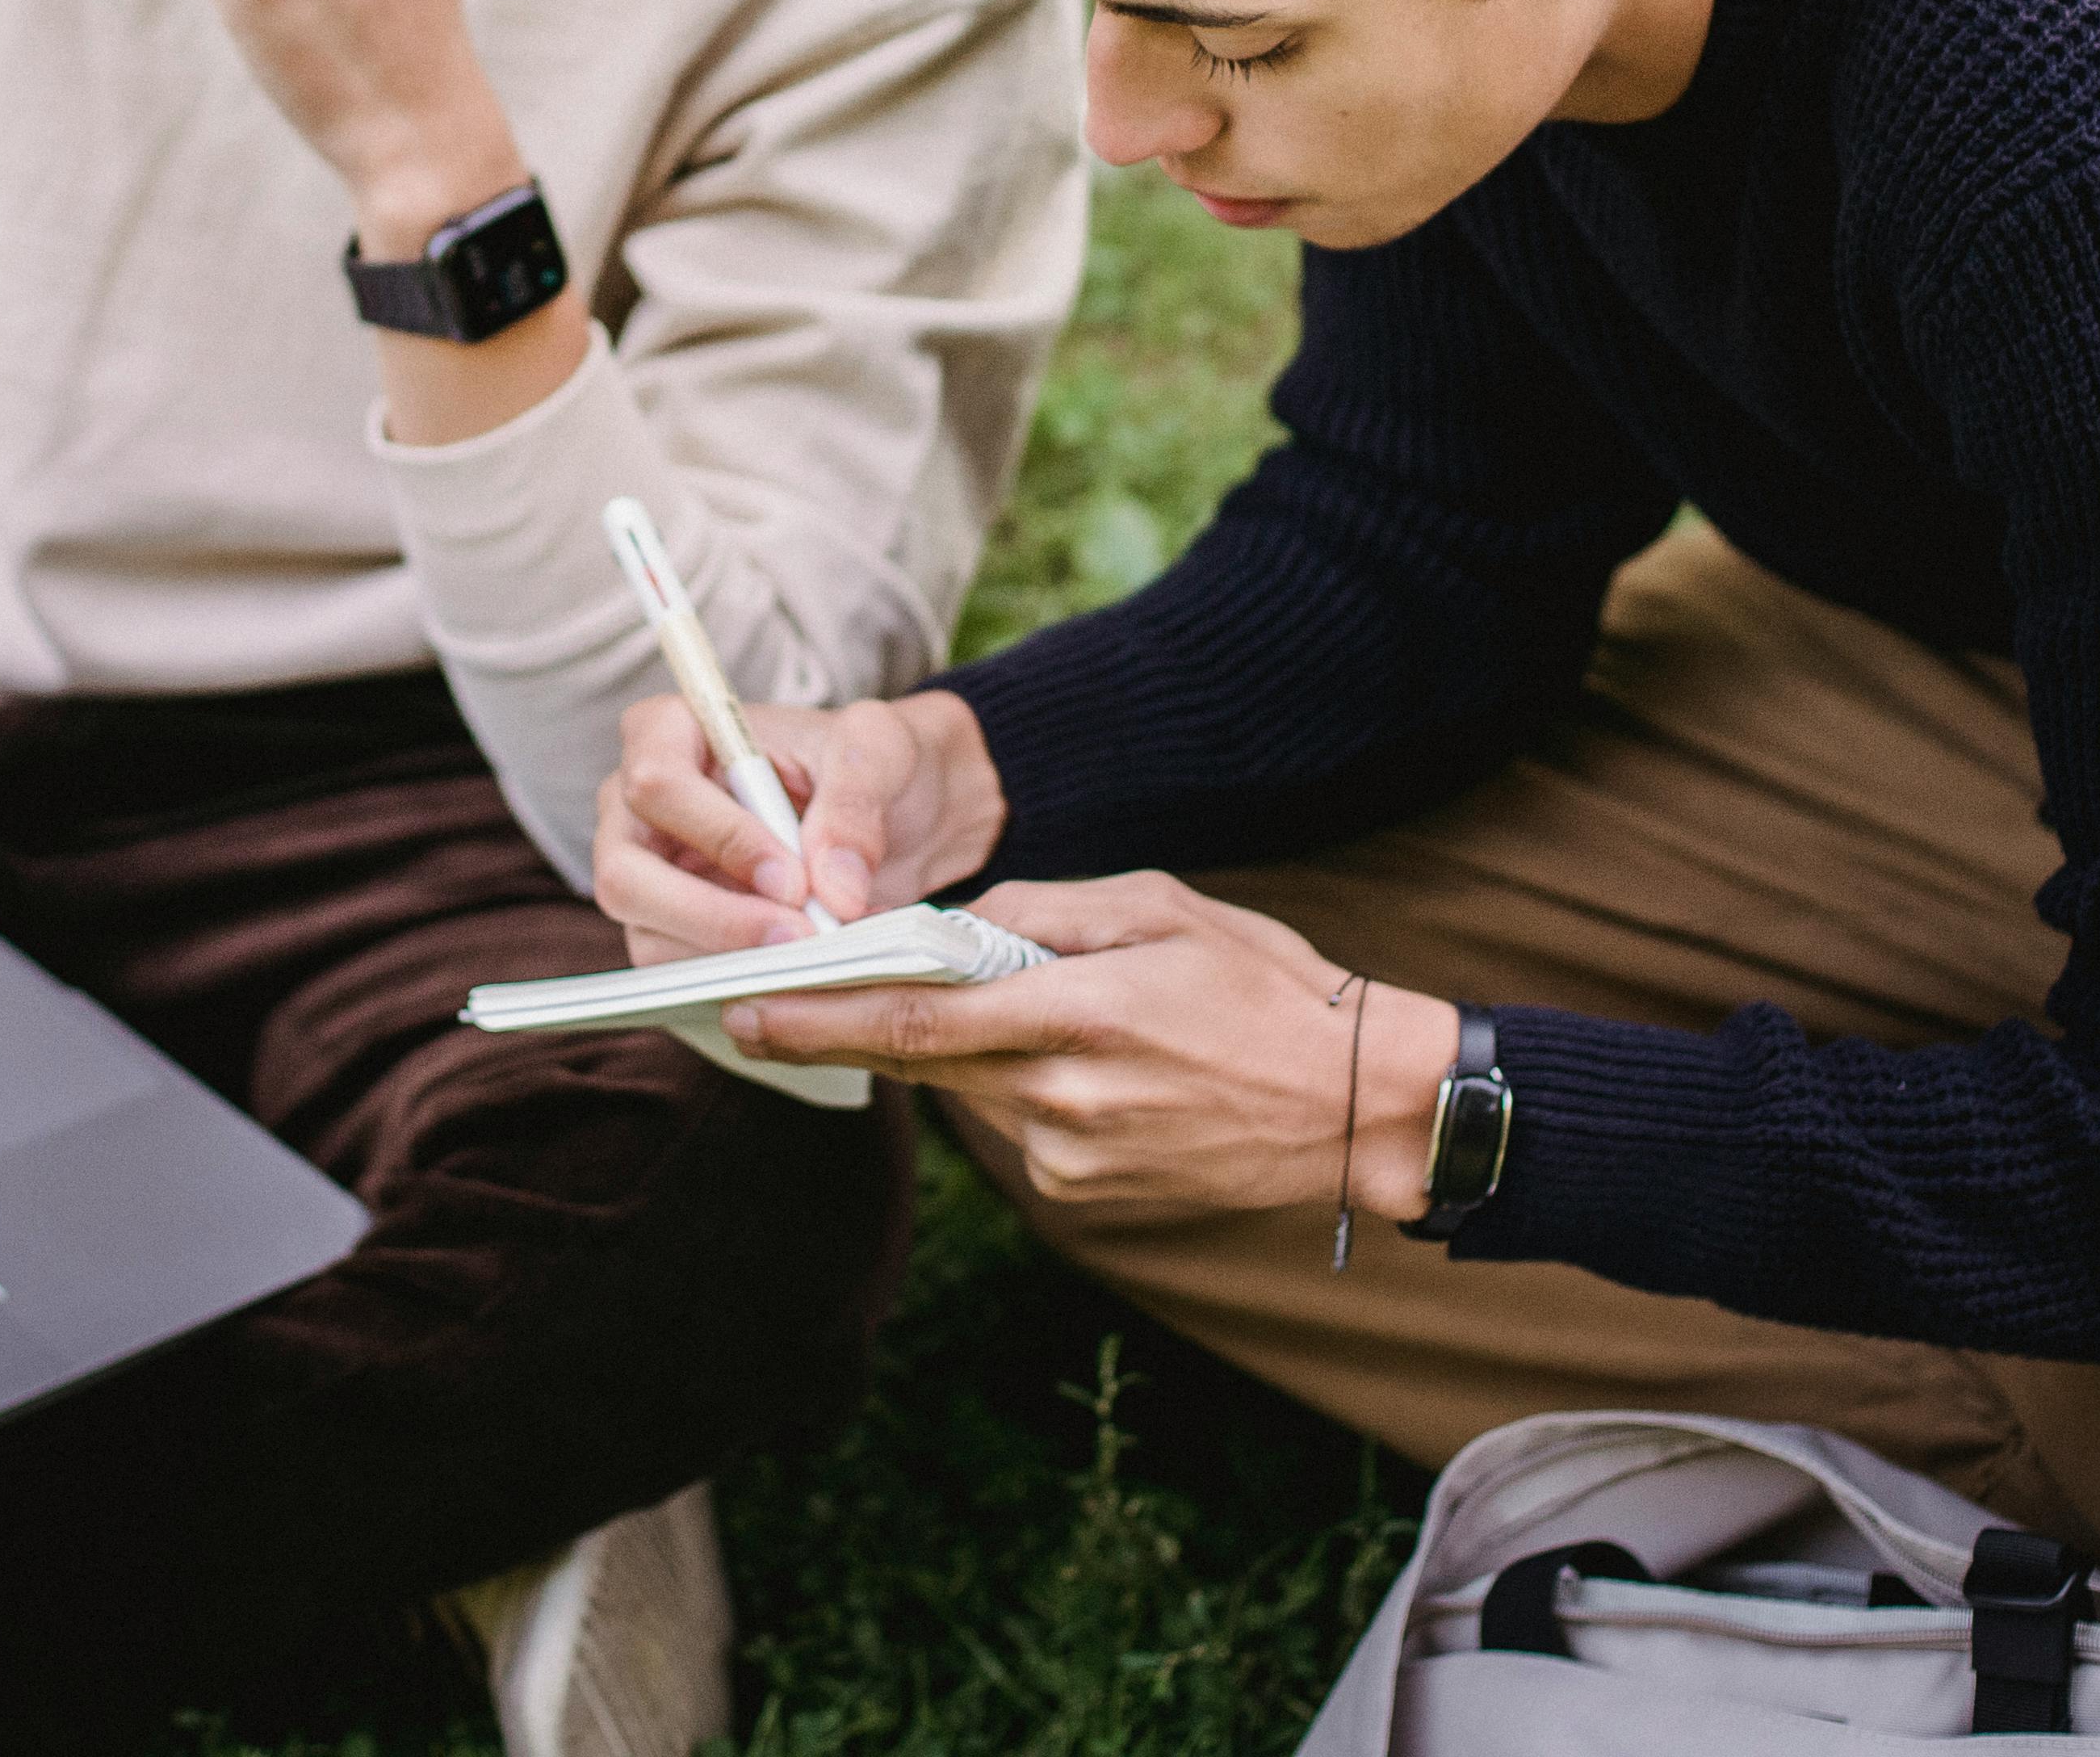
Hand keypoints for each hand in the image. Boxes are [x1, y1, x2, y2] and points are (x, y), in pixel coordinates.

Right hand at [594, 688, 1008, 960]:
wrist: (893, 812)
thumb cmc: (867, 761)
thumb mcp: (879, 750)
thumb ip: (856, 804)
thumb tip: (834, 889)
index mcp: (668, 732)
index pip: (658, 786)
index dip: (721, 837)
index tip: (794, 879)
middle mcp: (635, 809)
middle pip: (625, 876)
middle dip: (713, 918)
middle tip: (799, 939)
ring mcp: (644, 878)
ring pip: (648, 939)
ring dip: (731, 961)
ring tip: (814, 960)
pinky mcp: (668, 934)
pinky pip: (679, 976)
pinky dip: (740, 983)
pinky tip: (798, 976)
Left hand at [722, 873, 1464, 1220]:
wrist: (1356, 1104)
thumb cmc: (1263, 986)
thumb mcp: (1158, 906)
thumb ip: (1041, 912)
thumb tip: (949, 926)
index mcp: (1079, 1012)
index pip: (917, 1019)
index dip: (819, 1020)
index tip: (742, 1010)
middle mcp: (1063, 1096)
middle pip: (919, 1061)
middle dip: (834, 1035)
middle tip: (752, 1011)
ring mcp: (1072, 1156)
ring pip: (969, 1091)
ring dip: (949, 1052)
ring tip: (1000, 1008)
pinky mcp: (1085, 1193)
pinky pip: (1017, 1127)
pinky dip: (1014, 1087)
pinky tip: (1079, 1063)